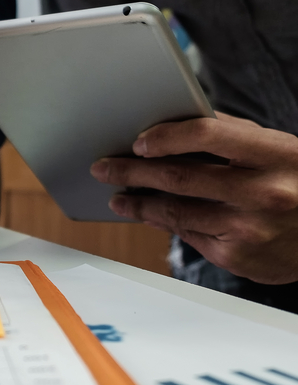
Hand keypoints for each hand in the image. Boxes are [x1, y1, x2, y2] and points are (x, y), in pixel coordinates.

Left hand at [90, 113, 297, 284]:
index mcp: (277, 155)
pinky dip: (166, 223)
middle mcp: (263, 193)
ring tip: (118, 196)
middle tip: (104, 168)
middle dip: (132, 172)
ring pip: (175, 212)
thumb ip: (232, 137)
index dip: (166, 136)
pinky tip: (149, 214)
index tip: (138, 142)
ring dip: (138, 204)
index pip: (208, 135)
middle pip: (179, 178)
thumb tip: (173, 127)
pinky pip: (190, 235)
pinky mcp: (237, 258)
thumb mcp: (280, 151)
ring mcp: (249, 229)